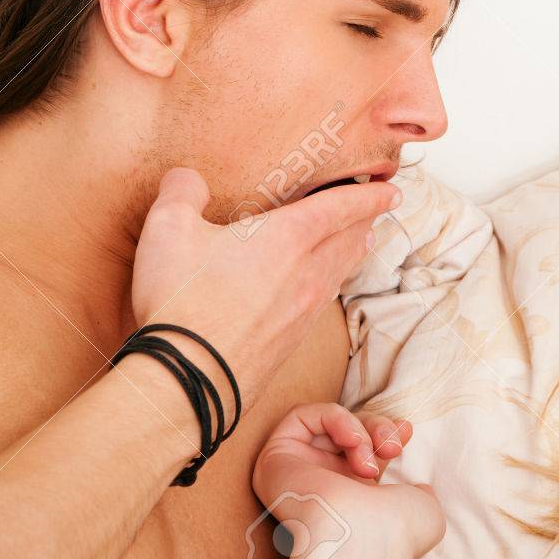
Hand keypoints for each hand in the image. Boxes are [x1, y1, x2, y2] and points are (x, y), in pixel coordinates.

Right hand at [128, 167, 398, 406]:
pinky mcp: (292, 341)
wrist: (186, 380)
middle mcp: (306, 273)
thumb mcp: (168, 228)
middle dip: (365, 221)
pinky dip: (332, 283)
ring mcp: (303, 312)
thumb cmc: (180, 301)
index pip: (341, 208)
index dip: (368, 196)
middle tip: (376, 210)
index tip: (391, 190)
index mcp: (288, 238)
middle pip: (349, 240)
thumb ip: (182, 191)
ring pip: (340, 273)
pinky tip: (322, 288)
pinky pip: (323, 302)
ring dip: (353, 252)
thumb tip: (188, 178)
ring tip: (360, 242)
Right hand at [252, 403, 443, 558]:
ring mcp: (294, 472)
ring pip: (325, 423)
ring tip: (369, 455)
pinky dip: (335, 418)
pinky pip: (302, 415)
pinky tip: (352, 440)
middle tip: (391, 447)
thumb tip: (421, 489)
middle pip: (345, 433)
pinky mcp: (275, 457)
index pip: (362, 452)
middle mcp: (317, 485)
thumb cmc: (395, 529)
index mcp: (348, 498)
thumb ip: (420, 493)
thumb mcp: (421, 507)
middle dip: (375, 429)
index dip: (383, 433)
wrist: (365, 535)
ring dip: (357, 429)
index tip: (404, 432)